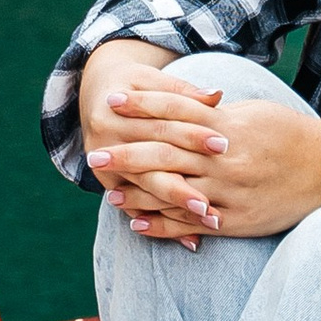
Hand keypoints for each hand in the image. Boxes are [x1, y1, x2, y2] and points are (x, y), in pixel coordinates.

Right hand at [83, 60, 229, 242]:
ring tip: (210, 219)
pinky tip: (191, 239)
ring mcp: (104, 167)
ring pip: (146, 190)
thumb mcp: (153, 81)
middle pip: (150, 163)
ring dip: (177, 208)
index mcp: (112, 111)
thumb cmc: (134, 84)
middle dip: (183, 180)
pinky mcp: (110, 187)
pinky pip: (138, 210)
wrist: (97, 96)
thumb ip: (184, 92)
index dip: (191, 133)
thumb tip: (217, 97)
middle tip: (215, 196)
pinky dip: (164, 228)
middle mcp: (103, 141)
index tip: (223, 144)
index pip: (160, 124)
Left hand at [85, 67, 320, 246]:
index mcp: (227, 127)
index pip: (175, 111)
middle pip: (166, 153)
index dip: (142, 105)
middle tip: (95, 153)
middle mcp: (225, 159)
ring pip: (174, 192)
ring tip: (107, 192)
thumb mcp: (251, 115)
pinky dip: (163, 225)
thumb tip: (181, 106)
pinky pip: (192, 224)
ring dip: (137, 193)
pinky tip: (137, 223)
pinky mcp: (237, 220)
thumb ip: (214, 115)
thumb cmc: (289, 134)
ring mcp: (230, 192)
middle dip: (127, 153)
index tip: (112, 101)